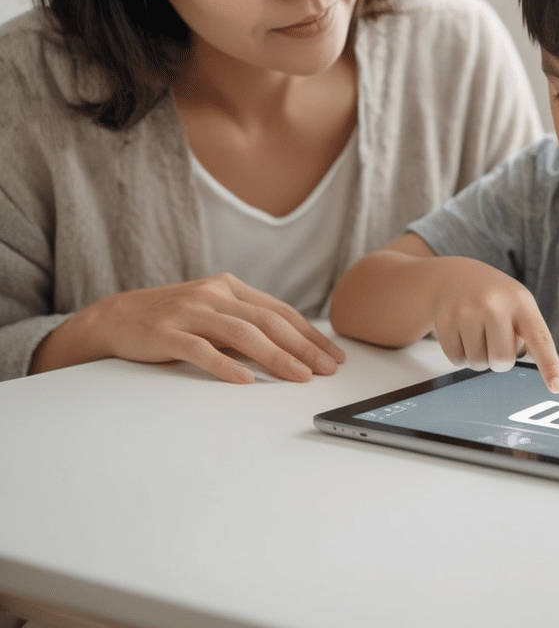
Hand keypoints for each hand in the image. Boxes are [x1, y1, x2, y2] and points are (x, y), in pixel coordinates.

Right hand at [34, 274, 344, 382]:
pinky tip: (245, 381)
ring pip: (242, 333)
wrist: (115, 317)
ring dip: (276, 357)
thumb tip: (290, 349)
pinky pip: (201, 350)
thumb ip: (244, 324)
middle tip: (327, 369)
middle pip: (268, 321)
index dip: (309, 333)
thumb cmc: (172, 319)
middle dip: (303, 347)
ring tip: (299, 376)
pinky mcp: (167, 333)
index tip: (332, 355)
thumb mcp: (212, 312)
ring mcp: (190, 312)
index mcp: (230, 287)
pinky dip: (225, 365)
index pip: (280, 311)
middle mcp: (214, 294)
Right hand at [430, 265, 558, 392]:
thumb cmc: (494, 298)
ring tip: (478, 333)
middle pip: (502, 361)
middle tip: (496, 340)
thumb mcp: (518, 305)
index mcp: (520, 301)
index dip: (549, 365)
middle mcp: (493, 304)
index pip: (539, 338)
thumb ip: (529, 333)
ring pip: (478, 364)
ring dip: (479, 357)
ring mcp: (466, 311)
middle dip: (500, 360)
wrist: (454, 277)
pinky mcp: (444, 321)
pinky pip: (456, 360)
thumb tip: (526, 364)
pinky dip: (461, 355)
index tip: (557, 387)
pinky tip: (462, 334)